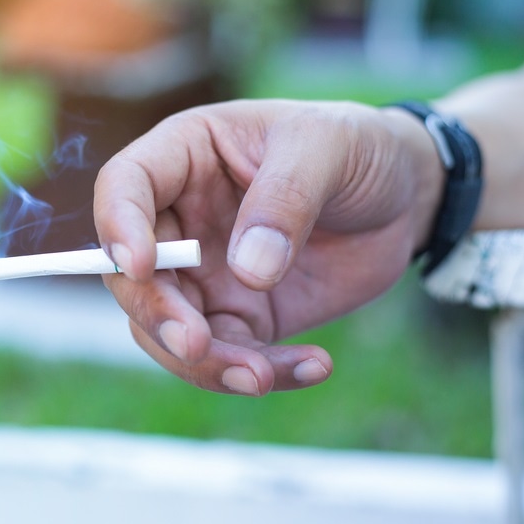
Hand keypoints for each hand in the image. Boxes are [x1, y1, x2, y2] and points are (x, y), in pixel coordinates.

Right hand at [93, 99, 440, 395]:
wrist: (406, 196)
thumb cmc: (357, 148)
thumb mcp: (327, 147)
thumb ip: (286, 198)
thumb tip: (248, 272)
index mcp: (184, 157)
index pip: (123, 187)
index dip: (118, 226)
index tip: (140, 265)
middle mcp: (180, 220)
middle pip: (134, 277)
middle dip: (159, 316)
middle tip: (198, 344)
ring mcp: (206, 274)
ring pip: (170, 330)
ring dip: (204, 362)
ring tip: (261, 376)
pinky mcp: (242, 316)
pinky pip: (230, 355)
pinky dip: (262, 372)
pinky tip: (314, 365)